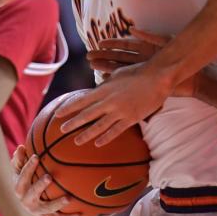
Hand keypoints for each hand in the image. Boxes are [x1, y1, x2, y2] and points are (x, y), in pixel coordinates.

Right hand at [11, 146, 80, 215]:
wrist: (27, 202)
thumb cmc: (25, 180)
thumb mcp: (19, 170)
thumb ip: (20, 159)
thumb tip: (21, 147)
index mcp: (19, 188)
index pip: (22, 177)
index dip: (28, 167)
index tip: (36, 157)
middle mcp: (26, 201)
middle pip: (32, 193)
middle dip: (40, 185)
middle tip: (49, 177)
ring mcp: (37, 210)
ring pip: (47, 208)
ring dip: (57, 203)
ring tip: (68, 198)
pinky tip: (79, 215)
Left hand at [56, 61, 175, 146]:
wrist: (158, 78)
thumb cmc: (138, 72)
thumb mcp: (117, 74)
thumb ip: (105, 84)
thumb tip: (96, 89)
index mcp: (104, 89)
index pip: (82, 100)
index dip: (69, 108)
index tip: (58, 114)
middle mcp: (109, 101)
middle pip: (87, 115)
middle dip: (73, 123)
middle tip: (61, 130)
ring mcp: (120, 111)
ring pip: (99, 126)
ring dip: (86, 134)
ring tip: (76, 141)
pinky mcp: (131, 119)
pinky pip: (116, 131)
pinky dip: (106, 138)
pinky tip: (98, 143)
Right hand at [86, 29, 197, 97]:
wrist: (194, 76)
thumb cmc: (182, 57)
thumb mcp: (166, 41)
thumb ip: (149, 36)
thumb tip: (132, 30)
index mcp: (146, 48)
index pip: (125, 45)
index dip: (112, 44)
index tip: (99, 43)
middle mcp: (142, 60)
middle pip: (119, 57)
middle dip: (104, 56)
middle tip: (89, 57)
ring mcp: (142, 71)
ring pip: (120, 69)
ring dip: (106, 67)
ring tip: (93, 66)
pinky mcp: (145, 82)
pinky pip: (128, 81)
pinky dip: (117, 80)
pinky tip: (106, 80)